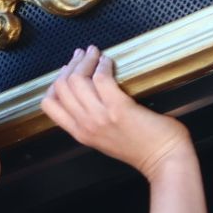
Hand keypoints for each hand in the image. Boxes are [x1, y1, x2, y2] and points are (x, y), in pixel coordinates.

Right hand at [41, 47, 191, 181]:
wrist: (162, 158)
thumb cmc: (141, 149)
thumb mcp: (104, 140)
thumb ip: (92, 122)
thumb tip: (88, 96)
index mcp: (79, 133)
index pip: (50, 105)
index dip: (55, 83)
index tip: (67, 72)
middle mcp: (84, 125)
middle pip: (61, 88)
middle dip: (70, 66)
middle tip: (81, 55)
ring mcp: (99, 117)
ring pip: (76, 81)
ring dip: (85, 61)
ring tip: (94, 53)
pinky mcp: (118, 107)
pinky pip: (101, 79)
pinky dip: (103, 65)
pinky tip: (108, 62)